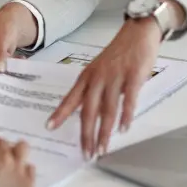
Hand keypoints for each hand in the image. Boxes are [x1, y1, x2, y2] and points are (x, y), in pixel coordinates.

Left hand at [47, 19, 161, 158]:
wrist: (138, 33)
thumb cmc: (119, 54)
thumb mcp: (99, 69)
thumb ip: (94, 90)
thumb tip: (91, 115)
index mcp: (87, 77)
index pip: (70, 98)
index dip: (60, 113)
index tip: (49, 127)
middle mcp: (97, 78)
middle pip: (88, 110)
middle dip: (86, 134)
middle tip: (85, 153)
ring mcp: (115, 77)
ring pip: (107, 110)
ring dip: (104, 132)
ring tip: (102, 149)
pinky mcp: (133, 77)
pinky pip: (128, 100)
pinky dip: (126, 117)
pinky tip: (123, 130)